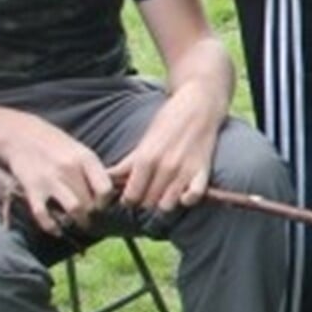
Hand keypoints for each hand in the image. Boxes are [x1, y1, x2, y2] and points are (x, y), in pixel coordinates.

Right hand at [0, 116, 114, 232]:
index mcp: (86, 158)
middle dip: (93, 214)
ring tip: (78, 224)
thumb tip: (110, 193)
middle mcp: (70, 169)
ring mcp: (50, 179)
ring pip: (74, 209)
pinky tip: (57, 230)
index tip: (102, 205)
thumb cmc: (55, 144)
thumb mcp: (80, 150)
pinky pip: (44, 215)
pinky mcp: (32, 188)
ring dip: (78, 221)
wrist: (20, 135)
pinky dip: (52, 226)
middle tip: (91, 219)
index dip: (106, 201)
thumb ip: (93, 170)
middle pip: (91, 201)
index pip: (106, 188)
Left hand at [108, 85, 218, 212]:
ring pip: (167, 205)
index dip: (128, 199)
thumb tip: (109, 178)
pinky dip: (187, 199)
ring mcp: (185, 170)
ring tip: (163, 193)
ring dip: (163, 202)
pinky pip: (193, 197)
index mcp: (146, 159)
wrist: (199, 105)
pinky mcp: (203, 171)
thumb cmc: (169, 120)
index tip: (131, 194)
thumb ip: (128, 163)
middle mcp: (165, 167)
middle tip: (147, 192)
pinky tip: (183, 193)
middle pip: (148, 203)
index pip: (131, 196)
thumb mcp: (144, 141)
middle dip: (145, 200)